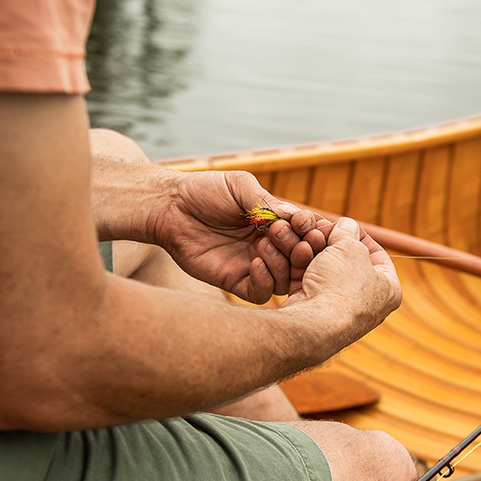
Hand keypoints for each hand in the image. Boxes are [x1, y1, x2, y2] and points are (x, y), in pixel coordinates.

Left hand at [158, 170, 329, 302]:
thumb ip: (266, 202)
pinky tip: (256, 263)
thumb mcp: (240, 187)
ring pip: (285, 280)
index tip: (305, 224)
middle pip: (300, 261)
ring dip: (283, 264)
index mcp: (274, 223)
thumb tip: (295, 216)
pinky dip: (265, 282)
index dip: (310, 232)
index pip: (305, 235)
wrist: (170, 207)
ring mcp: (252, 266)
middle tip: (289, 238)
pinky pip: (260, 293)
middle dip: (301, 250)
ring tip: (266, 246)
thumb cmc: (204, 191)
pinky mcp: (234, 281)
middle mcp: (268, 247)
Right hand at [281, 217, 401, 343]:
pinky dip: (302, 267)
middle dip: (330, 242)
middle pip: (347, 261)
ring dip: (313, 252)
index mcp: (389, 289)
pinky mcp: (315, 311)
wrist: (313, 325)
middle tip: (318, 228)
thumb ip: (348, 232)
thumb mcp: (350, 247)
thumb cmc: (341, 287)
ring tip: (304, 238)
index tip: (343, 225)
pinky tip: (295, 252)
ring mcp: (339, 308)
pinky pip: (310, 282)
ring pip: (326, 270)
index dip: (358, 235)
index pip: (377, 254)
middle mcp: (367, 302)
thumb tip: (346, 225)